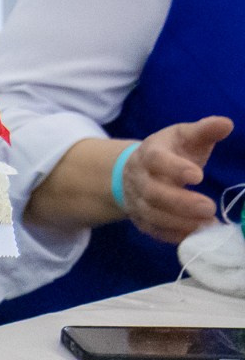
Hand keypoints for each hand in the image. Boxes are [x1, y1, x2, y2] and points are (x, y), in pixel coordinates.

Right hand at [123, 115, 232, 242]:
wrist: (132, 172)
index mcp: (149, 154)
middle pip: (152, 192)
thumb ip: (204, 130)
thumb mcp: (183, 136)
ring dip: (179, 222)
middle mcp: (138, 178)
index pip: (156, 160)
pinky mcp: (141, 219)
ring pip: (152, 214)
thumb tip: (227, 124)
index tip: (199, 176)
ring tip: (208, 223)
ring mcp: (137, 201)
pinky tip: (196, 234)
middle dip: (181, 202)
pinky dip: (174, 235)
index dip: (174, 168)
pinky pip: (154, 230)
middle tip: (210, 207)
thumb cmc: (168, 152)